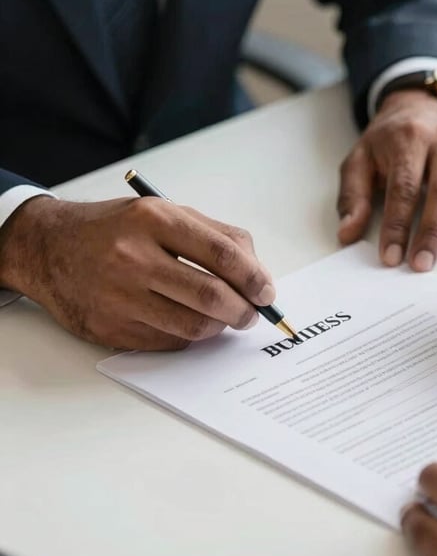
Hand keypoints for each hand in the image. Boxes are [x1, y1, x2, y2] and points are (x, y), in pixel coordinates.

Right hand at [0, 196, 274, 349]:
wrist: (49, 247)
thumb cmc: (118, 229)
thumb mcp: (166, 213)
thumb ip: (216, 236)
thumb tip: (257, 275)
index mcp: (154, 220)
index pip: (222, 253)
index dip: (254, 278)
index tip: (267, 292)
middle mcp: (133, 257)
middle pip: (211, 295)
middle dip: (244, 311)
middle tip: (252, 314)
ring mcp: (119, 295)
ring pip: (193, 326)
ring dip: (220, 327)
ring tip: (223, 318)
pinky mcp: (110, 327)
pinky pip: (169, 342)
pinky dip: (189, 336)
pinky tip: (188, 321)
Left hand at [337, 90, 436, 271]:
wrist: (426, 105)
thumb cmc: (392, 139)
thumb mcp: (361, 158)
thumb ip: (352, 196)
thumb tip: (348, 234)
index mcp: (410, 137)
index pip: (404, 188)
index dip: (397, 226)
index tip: (390, 257)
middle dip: (431, 234)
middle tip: (420, 265)